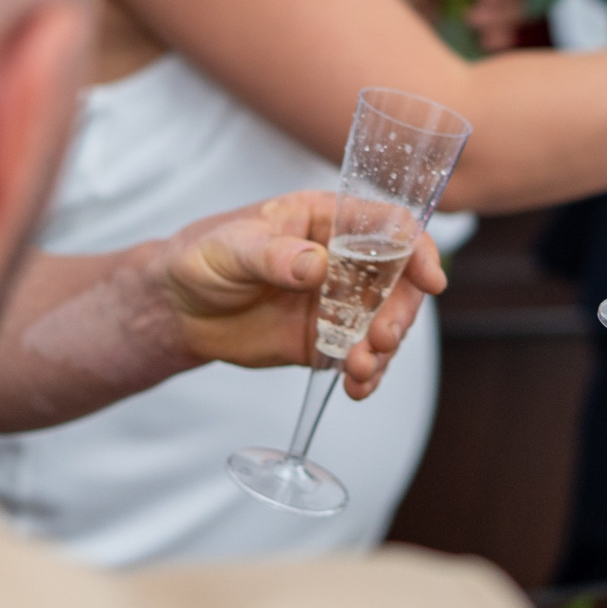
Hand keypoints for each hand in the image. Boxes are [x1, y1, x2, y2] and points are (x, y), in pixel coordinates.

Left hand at [158, 192, 446, 400]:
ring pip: (385, 322)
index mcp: (326, 219)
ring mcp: (338, 301)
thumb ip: (273, 254)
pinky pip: (361, 355)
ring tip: (360, 370)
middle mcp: (342, 258)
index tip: (430, 279)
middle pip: (399, 280)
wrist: (176, 308)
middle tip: (381, 338)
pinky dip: (367, 374)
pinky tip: (356, 388)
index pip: (389, 225)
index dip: (417, 248)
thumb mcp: (231, 248)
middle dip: (401, 312)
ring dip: (384, 349)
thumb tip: (316, 265)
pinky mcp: (326, 339)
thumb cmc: (201, 257)